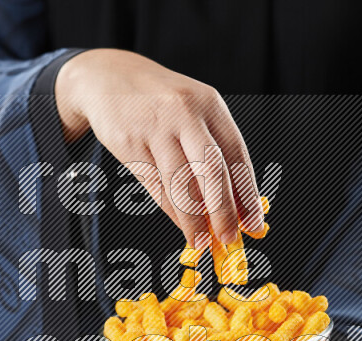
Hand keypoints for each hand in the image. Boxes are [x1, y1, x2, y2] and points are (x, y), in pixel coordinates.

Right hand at [55, 48, 264, 245]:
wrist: (108, 77)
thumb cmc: (160, 103)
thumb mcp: (193, 114)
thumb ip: (214, 154)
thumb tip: (235, 207)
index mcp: (210, 105)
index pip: (237, 156)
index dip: (247, 194)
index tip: (254, 223)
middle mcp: (185, 113)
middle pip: (211, 171)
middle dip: (223, 212)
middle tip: (228, 238)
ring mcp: (155, 127)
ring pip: (180, 184)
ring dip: (193, 221)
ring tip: (202, 242)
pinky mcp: (129, 143)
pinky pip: (155, 186)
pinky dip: (170, 210)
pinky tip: (180, 224)